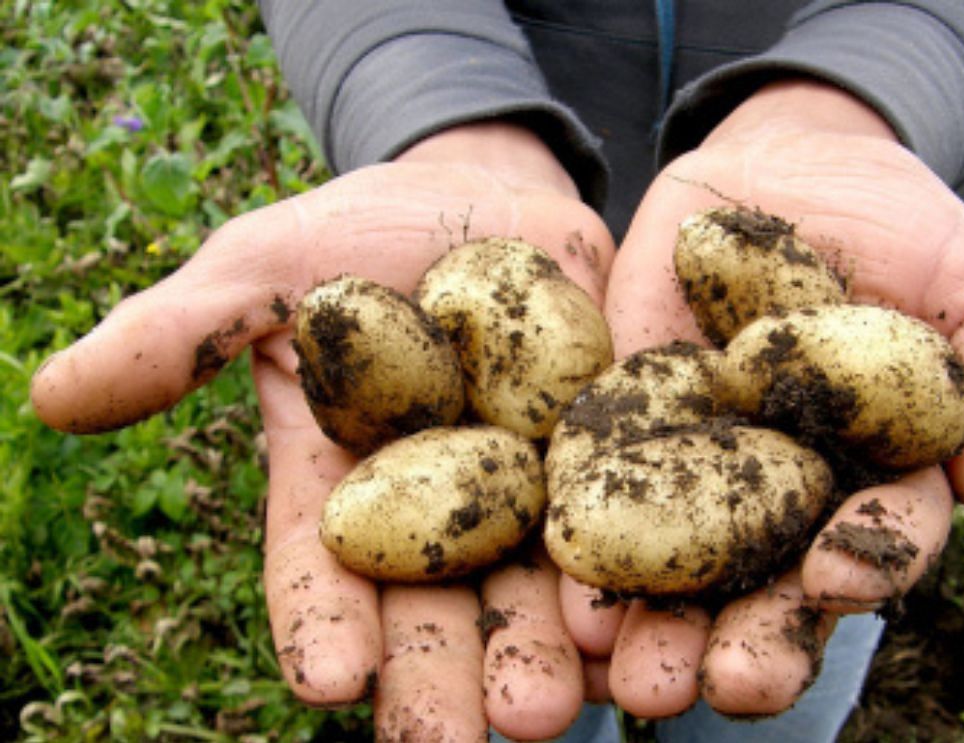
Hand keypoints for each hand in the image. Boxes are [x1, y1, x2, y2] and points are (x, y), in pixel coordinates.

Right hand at [31, 122, 615, 741]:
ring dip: (543, 650)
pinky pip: (620, 514)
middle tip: (460, 741)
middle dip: (444, 676)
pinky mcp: (604, 450)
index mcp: (343, 484)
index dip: (322, 624)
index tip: (329, 683)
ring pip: (533, 585)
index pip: (321, 568)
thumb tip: (52, 396)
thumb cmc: (355, 236)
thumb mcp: (261, 270)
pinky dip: (625, 569)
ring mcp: (526, 486)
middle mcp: (436, 509)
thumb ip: (177, 335)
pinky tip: (631, 623)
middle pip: (434, 605)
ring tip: (553, 709)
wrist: (483, 197)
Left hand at [562, 80, 963, 717]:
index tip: (835, 578)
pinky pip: (597, 487)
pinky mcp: (623, 423)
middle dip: (750, 640)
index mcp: (876, 480)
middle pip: (770, 585)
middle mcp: (784, 495)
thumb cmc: (904, 228)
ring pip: (679, 566)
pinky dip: (583, 544)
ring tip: (632, 679)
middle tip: (723, 687)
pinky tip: (561, 591)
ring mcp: (698, 464)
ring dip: (656, 626)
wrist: (790, 162)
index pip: (878, 540)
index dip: (864, 563)